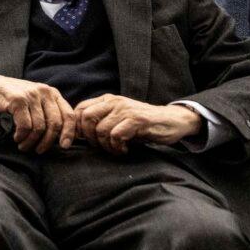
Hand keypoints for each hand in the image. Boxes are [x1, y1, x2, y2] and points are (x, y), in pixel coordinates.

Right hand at [0, 73, 75, 153]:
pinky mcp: (18, 100)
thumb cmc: (17, 98)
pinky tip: (17, 138)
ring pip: (39, 127)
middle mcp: (44, 92)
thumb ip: (49, 112)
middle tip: (39, 150)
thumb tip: (62, 137)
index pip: (68, 115)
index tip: (64, 146)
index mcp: (53, 93)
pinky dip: (22, 136)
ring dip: (31, 141)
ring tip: (24, 146)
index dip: (69, 133)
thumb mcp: (37, 101)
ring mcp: (31, 95)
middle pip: (54, 124)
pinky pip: (25, 126)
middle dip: (47, 142)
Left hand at [74, 94, 201, 154]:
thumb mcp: (118, 119)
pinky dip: (117, 147)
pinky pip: (116, 135)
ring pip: (101, 129)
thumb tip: (77, 135)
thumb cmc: (142, 124)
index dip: (76, 127)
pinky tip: (124, 149)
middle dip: (89, 137)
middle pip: (86, 118)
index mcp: (107, 100)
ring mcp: (126, 110)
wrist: (173, 121)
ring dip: (105, 146)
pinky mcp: (137, 120)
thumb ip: (100, 122)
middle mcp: (114, 102)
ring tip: (115, 150)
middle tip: (100, 147)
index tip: (81, 141)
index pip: (80, 109)